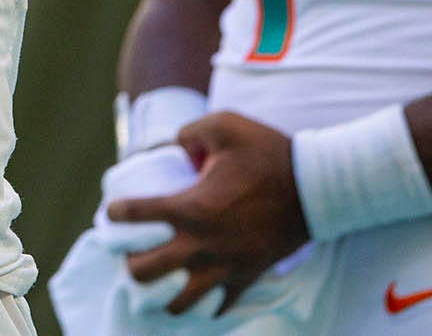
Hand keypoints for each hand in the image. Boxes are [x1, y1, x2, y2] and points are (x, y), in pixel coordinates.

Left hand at [105, 111, 309, 316]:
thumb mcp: (224, 124)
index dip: (115, 212)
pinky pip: (215, 307)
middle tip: (130, 252)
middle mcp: (201, 244)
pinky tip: (191, 294)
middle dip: (129, 263)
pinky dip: (200, 305)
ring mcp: (223, 268)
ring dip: (159, 293)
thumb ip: (188, 132)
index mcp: (189, 207)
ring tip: (156, 282)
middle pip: (144, 272)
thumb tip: (175, 148)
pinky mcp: (246, 279)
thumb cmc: (268, 153)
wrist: (316, 188)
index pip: (133, 215)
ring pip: (177, 302)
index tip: (115, 210)